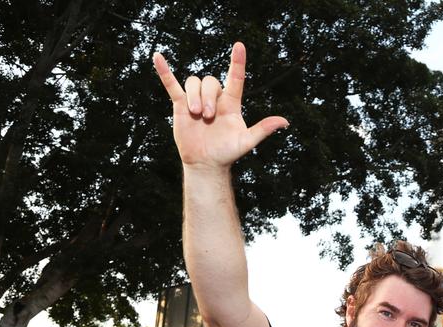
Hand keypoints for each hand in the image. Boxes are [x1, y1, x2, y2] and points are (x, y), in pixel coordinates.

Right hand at [153, 42, 288, 170]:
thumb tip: (284, 122)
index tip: (239, 46)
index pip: (236, 78)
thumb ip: (263, 129)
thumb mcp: (246, 142)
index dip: (237, 62)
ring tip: (196, 115)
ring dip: (195, 96)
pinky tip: (157, 57)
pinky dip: (165, 72)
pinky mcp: (180, 105)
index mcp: (231, 103)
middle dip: (208, 98)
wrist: (206, 163)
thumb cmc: (228, 153)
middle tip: (207, 117)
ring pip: (194, 82)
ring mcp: (197, 99)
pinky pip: (172, 84)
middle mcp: (215, 98)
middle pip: (211, 81)